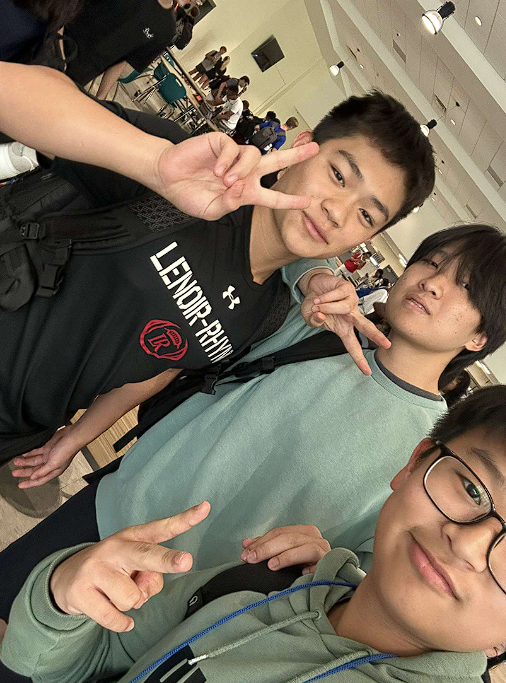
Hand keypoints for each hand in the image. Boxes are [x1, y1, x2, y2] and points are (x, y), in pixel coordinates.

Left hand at [11, 424, 79, 487]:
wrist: (72, 436)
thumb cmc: (68, 450)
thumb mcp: (54, 463)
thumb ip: (43, 471)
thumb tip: (33, 477)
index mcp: (54, 470)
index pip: (39, 479)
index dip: (30, 483)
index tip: (20, 485)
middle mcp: (50, 464)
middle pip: (35, 470)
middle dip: (24, 472)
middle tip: (15, 473)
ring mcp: (49, 455)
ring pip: (34, 461)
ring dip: (25, 462)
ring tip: (16, 462)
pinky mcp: (48, 447)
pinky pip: (36, 452)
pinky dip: (29, 453)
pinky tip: (23, 454)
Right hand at [50, 502, 209, 631]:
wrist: (66, 578)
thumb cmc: (112, 570)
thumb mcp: (132, 565)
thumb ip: (149, 573)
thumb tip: (146, 588)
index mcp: (133, 536)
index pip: (162, 527)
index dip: (184, 519)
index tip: (205, 508)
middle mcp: (116, 547)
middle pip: (146, 555)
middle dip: (167, 560)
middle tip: (186, 562)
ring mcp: (96, 567)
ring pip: (132, 597)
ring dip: (129, 603)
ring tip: (114, 593)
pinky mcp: (81, 590)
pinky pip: (114, 617)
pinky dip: (120, 622)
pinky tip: (111, 611)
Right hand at [153, 133, 318, 219]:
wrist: (168, 177)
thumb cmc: (189, 194)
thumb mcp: (211, 211)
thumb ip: (229, 204)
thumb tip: (241, 189)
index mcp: (245, 191)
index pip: (272, 196)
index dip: (289, 200)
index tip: (307, 202)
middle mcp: (244, 172)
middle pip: (276, 162)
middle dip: (295, 155)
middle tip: (314, 149)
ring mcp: (234, 157)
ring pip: (254, 156)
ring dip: (242, 170)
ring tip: (226, 181)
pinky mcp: (222, 143)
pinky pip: (233, 149)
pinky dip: (227, 161)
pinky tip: (217, 170)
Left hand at [241, 525, 329, 574]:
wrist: (332, 582)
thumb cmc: (306, 568)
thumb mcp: (285, 555)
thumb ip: (268, 548)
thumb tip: (246, 544)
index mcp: (304, 532)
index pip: (278, 532)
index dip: (260, 542)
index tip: (245, 553)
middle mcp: (315, 537)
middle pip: (287, 538)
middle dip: (266, 548)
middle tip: (251, 559)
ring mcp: (324, 549)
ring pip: (302, 546)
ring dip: (285, 556)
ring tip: (271, 565)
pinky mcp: (330, 562)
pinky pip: (318, 562)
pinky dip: (309, 567)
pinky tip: (300, 574)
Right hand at [301, 273, 390, 375]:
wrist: (313, 286)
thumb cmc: (315, 304)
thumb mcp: (310, 317)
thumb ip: (314, 321)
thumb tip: (320, 316)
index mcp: (343, 327)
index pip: (353, 346)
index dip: (359, 359)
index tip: (367, 371)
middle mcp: (351, 315)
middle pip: (366, 326)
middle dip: (376, 335)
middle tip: (387, 344)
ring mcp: (351, 301)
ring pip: (345, 307)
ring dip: (328, 307)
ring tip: (317, 305)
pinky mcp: (348, 288)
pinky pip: (338, 295)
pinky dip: (325, 297)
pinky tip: (320, 298)